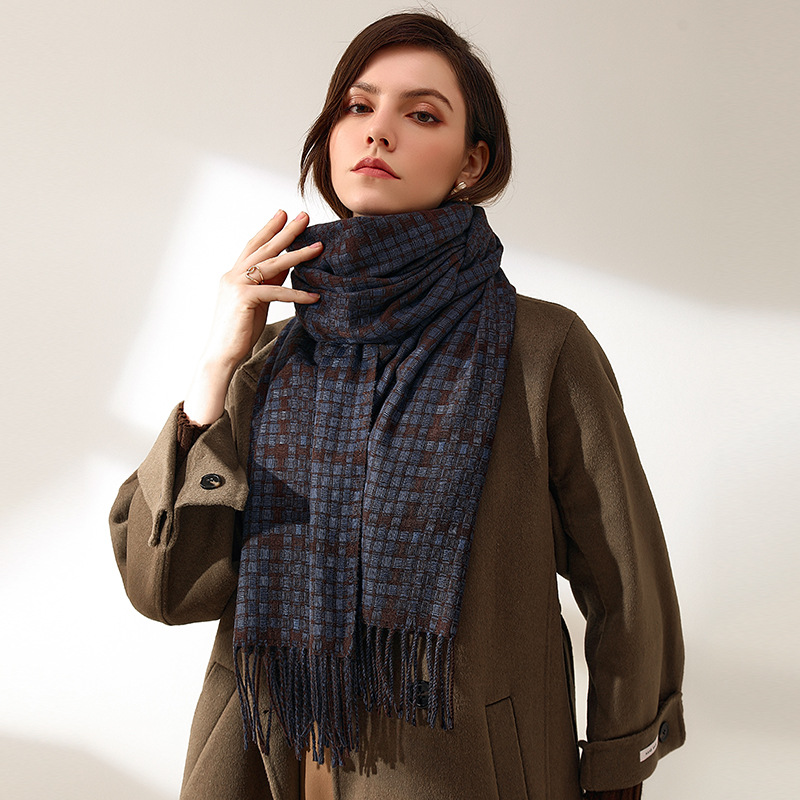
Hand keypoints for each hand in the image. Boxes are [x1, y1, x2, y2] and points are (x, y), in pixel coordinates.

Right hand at [203, 210, 320, 369]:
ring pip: (272, 265)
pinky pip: (276, 292)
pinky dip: (297, 293)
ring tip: (319, 246)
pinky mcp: (244, 299)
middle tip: (304, 216)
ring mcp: (237, 285)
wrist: (221, 354)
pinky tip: (314, 295)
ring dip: (298, 254)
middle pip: (264, 248)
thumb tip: (287, 268)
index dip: (269, 229)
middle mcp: (233, 275)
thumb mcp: (257, 302)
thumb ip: (268, 283)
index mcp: (234, 274)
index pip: (254, 246)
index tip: (284, 214)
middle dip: (286, 231)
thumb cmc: (240, 331)